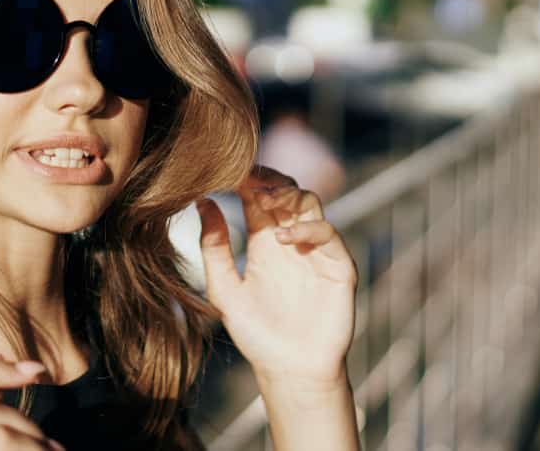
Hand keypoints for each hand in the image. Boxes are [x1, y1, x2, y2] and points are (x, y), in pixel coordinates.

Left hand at [197, 165, 358, 390]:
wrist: (290, 370)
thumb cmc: (256, 333)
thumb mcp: (224, 290)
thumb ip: (213, 248)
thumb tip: (201, 202)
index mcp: (263, 240)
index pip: (257, 195)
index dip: (245, 179)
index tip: (225, 170)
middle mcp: (290, 238)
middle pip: (285, 189)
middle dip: (268, 179)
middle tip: (246, 177)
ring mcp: (316, 249)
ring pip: (309, 202)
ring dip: (288, 194)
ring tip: (264, 201)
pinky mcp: (337, 265)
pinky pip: (328, 233)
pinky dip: (307, 228)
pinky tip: (281, 237)